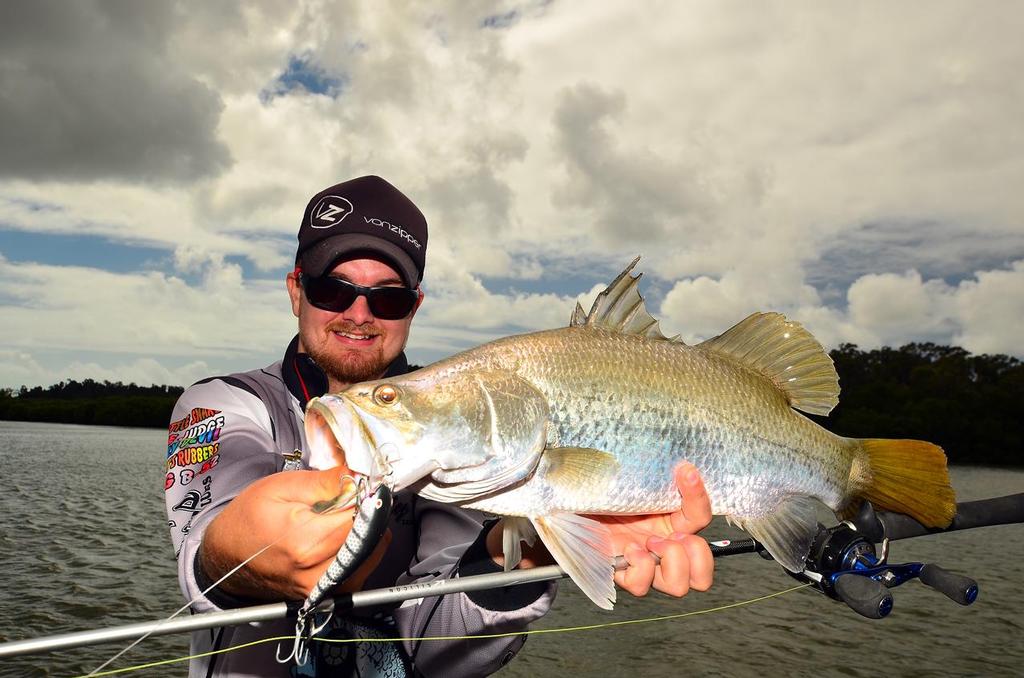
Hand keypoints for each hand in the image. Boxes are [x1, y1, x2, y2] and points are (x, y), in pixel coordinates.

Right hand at [201, 469, 390, 600]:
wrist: (227, 556)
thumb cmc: (248, 520)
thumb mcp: (282, 487)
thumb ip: (328, 482)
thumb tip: (362, 476)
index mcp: (306, 544)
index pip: (364, 517)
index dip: (366, 497)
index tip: (358, 487)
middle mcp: (317, 574)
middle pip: (372, 536)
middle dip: (366, 514)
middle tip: (344, 502)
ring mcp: (324, 589)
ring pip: (371, 553)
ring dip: (364, 532)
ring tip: (335, 520)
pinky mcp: (328, 595)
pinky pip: (362, 568)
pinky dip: (357, 549)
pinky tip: (335, 538)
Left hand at [589, 462, 713, 597]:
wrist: (567, 499)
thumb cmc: (597, 484)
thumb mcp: (625, 473)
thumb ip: (651, 469)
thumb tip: (677, 455)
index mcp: (671, 520)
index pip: (700, 516)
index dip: (699, 497)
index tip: (685, 471)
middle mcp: (662, 545)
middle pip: (702, 574)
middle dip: (697, 554)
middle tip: (673, 535)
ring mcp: (644, 562)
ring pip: (679, 586)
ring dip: (671, 562)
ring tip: (649, 541)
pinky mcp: (621, 572)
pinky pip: (641, 586)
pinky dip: (640, 568)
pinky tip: (627, 549)